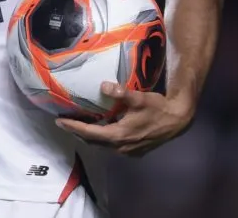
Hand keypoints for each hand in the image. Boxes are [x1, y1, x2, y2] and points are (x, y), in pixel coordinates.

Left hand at [55, 82, 194, 156]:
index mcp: (118, 135)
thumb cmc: (157, 108)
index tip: (59, 122)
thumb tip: (103, 86)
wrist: (178, 120)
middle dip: (78, 131)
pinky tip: (101, 127)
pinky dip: (102, 137)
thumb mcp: (138, 98)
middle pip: (93, 141)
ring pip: (103, 144)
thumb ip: (120, 93)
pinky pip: (112, 145)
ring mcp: (128, 150)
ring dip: (90, 135)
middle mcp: (121, 147)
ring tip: (79, 124)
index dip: (73, 127)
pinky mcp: (135, 150)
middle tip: (65, 122)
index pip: (89, 133)